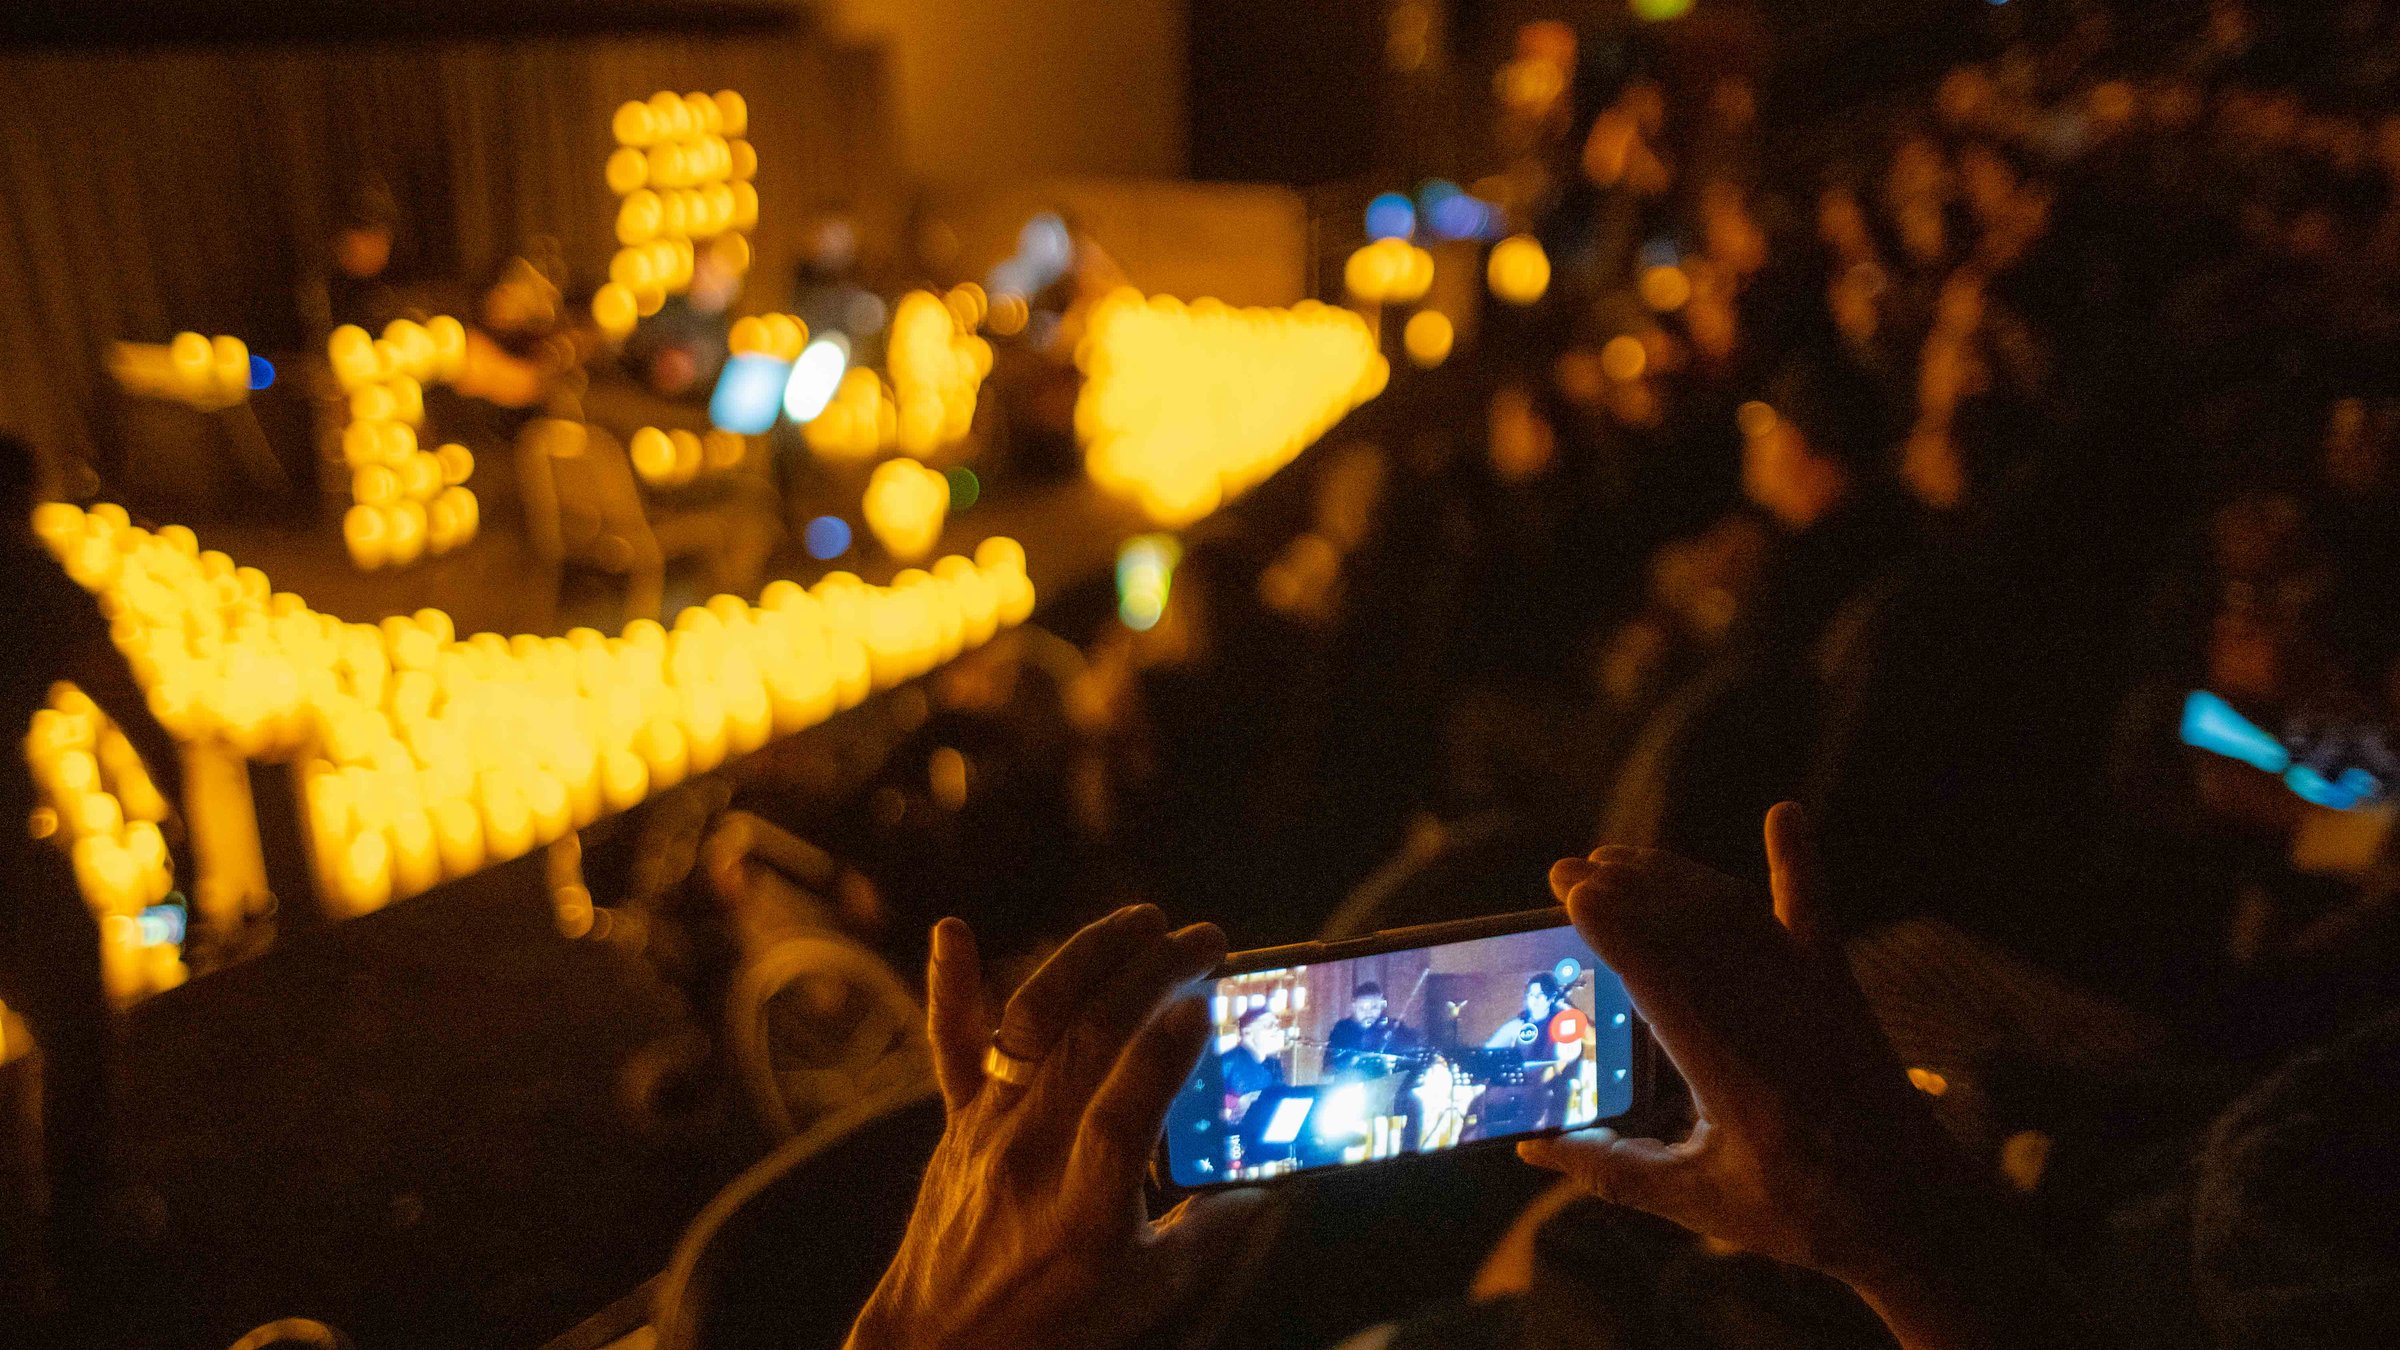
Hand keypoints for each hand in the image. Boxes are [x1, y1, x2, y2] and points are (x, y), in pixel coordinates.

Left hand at [847, 907, 1275, 1349]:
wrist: (937, 1345)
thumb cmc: (1050, 1325)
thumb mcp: (1145, 1293)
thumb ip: (1209, 1236)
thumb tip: (1267, 1188)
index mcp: (1085, 1208)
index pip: (1123, 1117)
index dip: (1162, 1057)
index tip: (1204, 1005)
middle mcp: (1031, 1153)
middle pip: (1087, 1044)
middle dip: (1150, 976)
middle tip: (1205, 939)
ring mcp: (989, 1127)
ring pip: (1032, 1023)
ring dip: (1087, 958)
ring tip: (1141, 922)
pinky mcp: (960, 1119)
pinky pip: (952, 1045)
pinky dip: (951, 985)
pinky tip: (952, 931)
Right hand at [1519, 806, 2093, 1347]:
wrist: (1918, 1212)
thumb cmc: (1807, 1213)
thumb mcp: (1697, 1202)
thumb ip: (1612, 1171)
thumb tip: (1532, 1147)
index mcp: (1730, 1065)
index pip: (1660, 972)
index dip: (1613, 923)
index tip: (1570, 889)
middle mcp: (1771, 1014)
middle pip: (1688, 926)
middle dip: (1626, 888)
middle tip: (1569, 870)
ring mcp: (1810, 993)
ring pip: (1733, 912)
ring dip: (1674, 877)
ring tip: (1620, 859)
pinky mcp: (1840, 989)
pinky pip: (1814, 913)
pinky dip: (1797, 862)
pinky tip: (1783, 815)